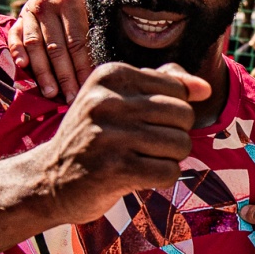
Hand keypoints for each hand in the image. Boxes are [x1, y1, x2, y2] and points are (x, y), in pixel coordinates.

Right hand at [10, 0, 93, 98]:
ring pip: (36, 45)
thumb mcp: (99, 14)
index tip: (87, 87)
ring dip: (43, 72)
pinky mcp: (20, 17)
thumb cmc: (91, 8)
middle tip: (70, 98)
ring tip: (50, 93)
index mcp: (72, 1)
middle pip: (56, 47)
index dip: (82, 67)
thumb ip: (101, 34)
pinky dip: (17, 51)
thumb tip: (106, 66)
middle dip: (64, 76)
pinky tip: (22, 66)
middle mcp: (49, 3)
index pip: (77, 41)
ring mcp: (32, 10)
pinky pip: (15, 36)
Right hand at [37, 61, 210, 222]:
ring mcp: (110, 134)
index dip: (171, 113)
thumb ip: (163, 85)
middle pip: (184, 115)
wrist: (49, 179)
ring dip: (168, 159)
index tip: (142, 123)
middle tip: (144, 146)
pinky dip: (162, 178)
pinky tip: (137, 177)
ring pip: (181, 144)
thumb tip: (205, 88)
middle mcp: (108, 99)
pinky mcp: (114, 169)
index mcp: (111, 74)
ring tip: (140, 160)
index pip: (178, 89)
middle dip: (174, 136)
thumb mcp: (120, 99)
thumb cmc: (93, 137)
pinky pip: (169, 172)